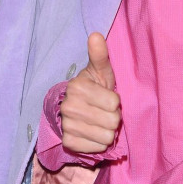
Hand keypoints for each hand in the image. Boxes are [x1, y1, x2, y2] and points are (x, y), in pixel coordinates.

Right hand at [60, 33, 121, 152]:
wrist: (77, 109)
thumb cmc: (95, 87)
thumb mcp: (100, 71)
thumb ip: (100, 55)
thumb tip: (96, 35)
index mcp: (77, 87)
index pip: (114, 102)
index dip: (115, 101)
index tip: (107, 98)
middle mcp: (68, 106)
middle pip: (112, 121)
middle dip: (113, 117)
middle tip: (104, 111)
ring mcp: (66, 125)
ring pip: (106, 137)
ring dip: (107, 131)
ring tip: (99, 122)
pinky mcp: (68, 142)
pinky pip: (96, 148)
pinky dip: (98, 142)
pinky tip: (92, 132)